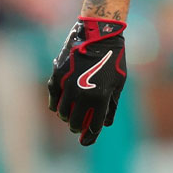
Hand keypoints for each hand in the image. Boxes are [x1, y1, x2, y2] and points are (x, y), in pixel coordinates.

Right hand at [47, 17, 126, 144]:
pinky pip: (53, 99)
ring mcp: (67, 85)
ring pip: (62, 113)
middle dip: (78, 127)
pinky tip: (61, 105)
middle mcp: (82, 94)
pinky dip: (56, 105)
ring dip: (67, 117)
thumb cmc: (113, 58)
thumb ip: (112, 104)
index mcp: (100, 97)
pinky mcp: (57, 76)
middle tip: (80, 126)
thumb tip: (107, 124)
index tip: (88, 138)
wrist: (98, 33)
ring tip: (72, 115)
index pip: (93, 126)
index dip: (91, 135)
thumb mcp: (118, 82)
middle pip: (75, 122)